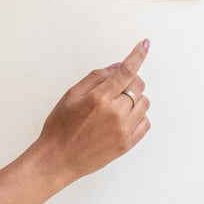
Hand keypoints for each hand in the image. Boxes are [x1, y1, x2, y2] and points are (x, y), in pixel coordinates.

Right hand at [35, 40, 150, 188]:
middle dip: (131, 79)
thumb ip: (95, 78)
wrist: (58, 159)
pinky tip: (122, 118)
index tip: (145, 44)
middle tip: (116, 85)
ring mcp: (124, 131)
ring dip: (134, 98)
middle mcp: (115, 114)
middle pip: (138, 86)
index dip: (137, 55)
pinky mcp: (127, 144)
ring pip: (144, 103)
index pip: (126, 71)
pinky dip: (138, 115)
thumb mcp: (71, 95)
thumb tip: (116, 67)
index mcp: (100, 99)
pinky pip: (145, 123)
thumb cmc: (60, 127)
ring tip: (116, 104)